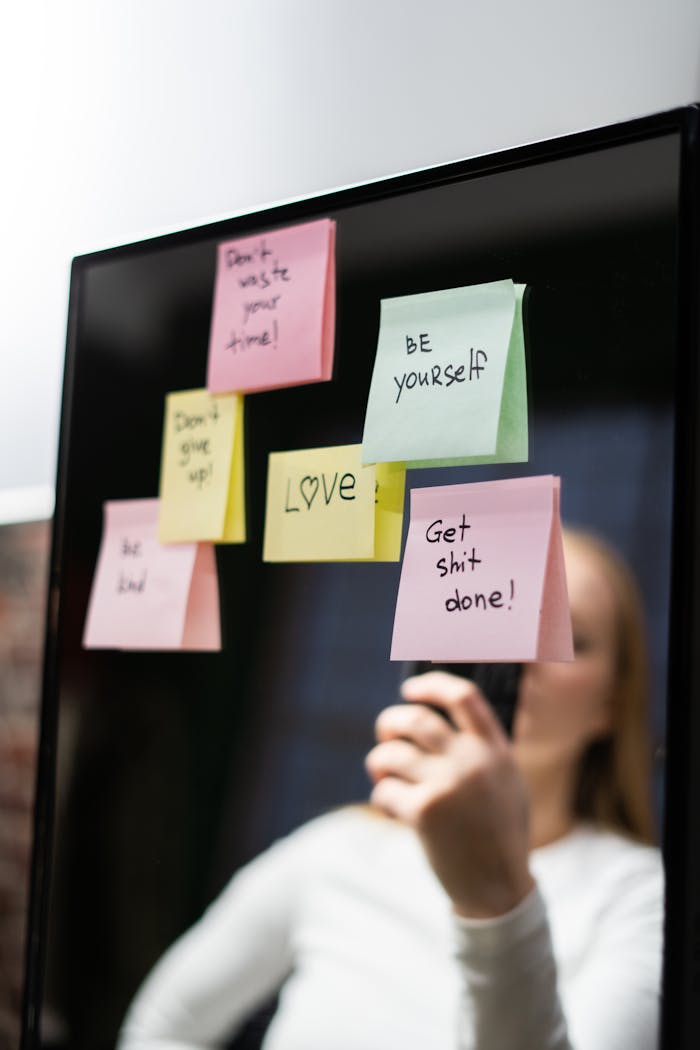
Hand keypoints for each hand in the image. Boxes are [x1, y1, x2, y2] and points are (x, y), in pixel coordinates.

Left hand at [366, 671, 533, 918]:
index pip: (463, 697)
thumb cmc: (496, 833)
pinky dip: (382, 798)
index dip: (431, 686)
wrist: (498, 888)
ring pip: (391, 754)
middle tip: (385, 735)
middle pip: (416, 719)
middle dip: (389, 722)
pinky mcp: (425, 811)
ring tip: (382, 776)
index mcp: (495, 750)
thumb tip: (432, 715)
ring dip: (378, 763)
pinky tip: (393, 809)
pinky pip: (384, 791)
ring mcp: (448, 785)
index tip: (410, 689)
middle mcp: (472, 761)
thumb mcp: (505, 781)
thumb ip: (479, 749)